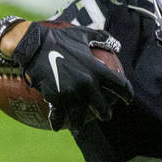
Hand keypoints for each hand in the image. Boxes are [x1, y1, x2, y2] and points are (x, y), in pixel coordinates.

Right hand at [11, 24, 132, 128]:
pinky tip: (57, 126)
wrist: (33, 45)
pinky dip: (58, 122)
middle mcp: (87, 83)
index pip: (120, 85)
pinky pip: (60, 117)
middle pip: (103, 107)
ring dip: (80, 124)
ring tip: (79, 128)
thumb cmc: (58, 38)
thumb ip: (101, 39)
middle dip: (105, 114)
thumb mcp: (82, 34)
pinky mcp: (56, 99)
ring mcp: (72, 93)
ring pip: (81, 117)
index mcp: (96, 69)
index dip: (127, 94)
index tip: (128, 100)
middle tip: (104, 115)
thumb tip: (117, 46)